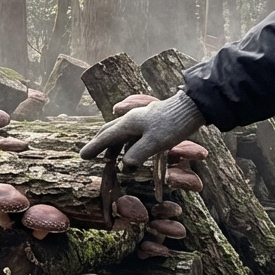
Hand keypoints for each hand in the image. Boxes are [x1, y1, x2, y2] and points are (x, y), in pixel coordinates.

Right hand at [79, 91, 205, 167]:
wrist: (192, 108)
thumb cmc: (173, 125)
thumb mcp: (154, 143)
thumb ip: (137, 154)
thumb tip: (123, 165)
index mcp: (128, 123)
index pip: (106, 137)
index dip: (94, 147)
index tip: (82, 156)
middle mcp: (131, 120)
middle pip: (109, 132)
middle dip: (99, 144)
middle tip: (91, 155)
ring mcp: (141, 120)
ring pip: (121, 134)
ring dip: (113, 146)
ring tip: (110, 159)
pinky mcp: (151, 123)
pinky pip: (132, 135)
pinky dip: (126, 145)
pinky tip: (131, 152)